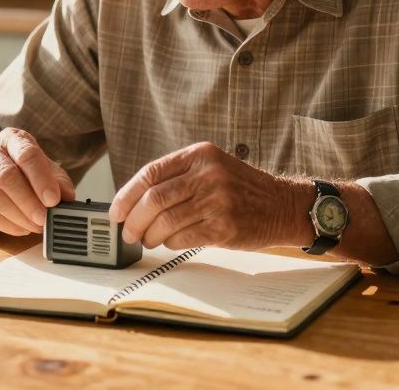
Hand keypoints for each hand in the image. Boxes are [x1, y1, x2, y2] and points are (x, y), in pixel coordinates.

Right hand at [0, 128, 75, 235]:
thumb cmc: (21, 171)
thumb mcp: (44, 170)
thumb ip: (58, 181)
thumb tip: (68, 197)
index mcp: (12, 139)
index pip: (26, 154)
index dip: (41, 178)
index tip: (53, 199)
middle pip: (7, 175)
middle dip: (29, 200)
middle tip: (44, 217)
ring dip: (19, 215)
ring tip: (36, 225)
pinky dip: (8, 225)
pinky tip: (22, 228)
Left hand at [108, 142, 312, 250]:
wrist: (282, 205)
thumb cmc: (242, 189)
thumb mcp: (212, 167)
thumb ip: (179, 176)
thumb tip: (135, 200)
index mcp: (200, 155)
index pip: (150, 173)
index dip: (126, 194)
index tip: (116, 211)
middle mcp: (207, 174)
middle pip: (154, 198)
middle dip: (133, 220)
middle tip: (127, 232)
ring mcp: (217, 200)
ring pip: (165, 220)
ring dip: (149, 235)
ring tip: (147, 240)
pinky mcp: (224, 226)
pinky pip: (182, 237)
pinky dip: (169, 243)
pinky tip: (169, 242)